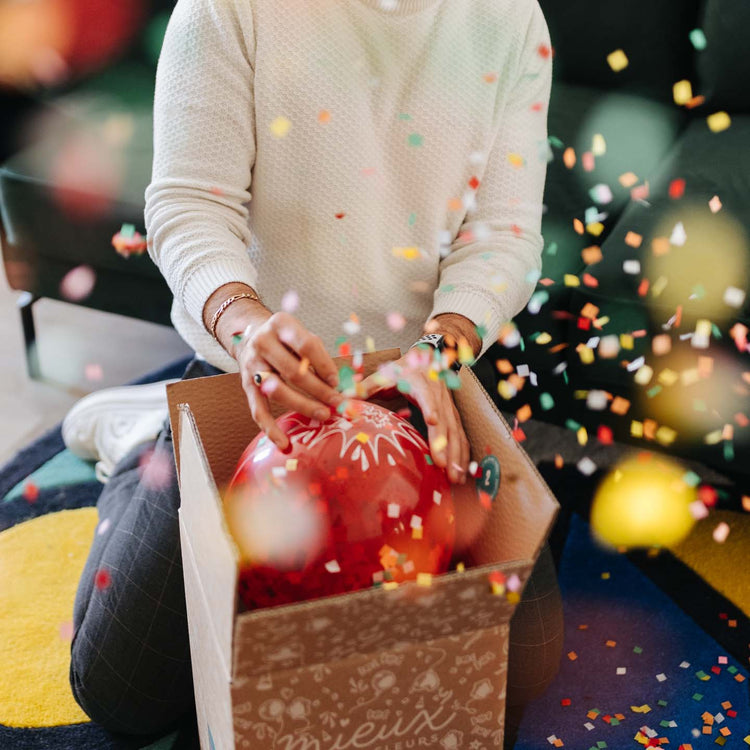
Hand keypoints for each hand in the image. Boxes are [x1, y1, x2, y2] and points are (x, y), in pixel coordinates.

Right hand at [234, 312, 343, 450]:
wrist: (251, 335)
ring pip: (279, 391)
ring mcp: (252, 364)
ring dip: (304, 406)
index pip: (306, 345)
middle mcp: (263, 342)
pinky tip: (284, 444)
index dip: (324, 365)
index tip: (337, 382)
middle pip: (294, 371)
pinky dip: (270, 429)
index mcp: (281, 324)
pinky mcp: (246, 384)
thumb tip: (339, 385)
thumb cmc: (287, 339)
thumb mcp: (301, 334)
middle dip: (319, 390)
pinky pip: (258, 410)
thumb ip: (318, 354)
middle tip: (338, 404)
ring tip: (324, 415)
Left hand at [359, 347, 469, 484]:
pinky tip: (461, 472)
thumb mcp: (384, 375)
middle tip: (444, 466)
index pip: (427, 396)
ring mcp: (448, 409)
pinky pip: (460, 437)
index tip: (431, 420)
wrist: (429, 357)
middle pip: (445, 422)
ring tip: (456, 477)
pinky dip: (462, 455)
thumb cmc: (404, 368)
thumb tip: (340, 399)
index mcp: (422, 385)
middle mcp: (439, 398)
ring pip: (456, 433)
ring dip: (457, 455)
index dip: (430, 407)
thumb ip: (364, 387)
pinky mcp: (452, 417)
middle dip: (445, 445)